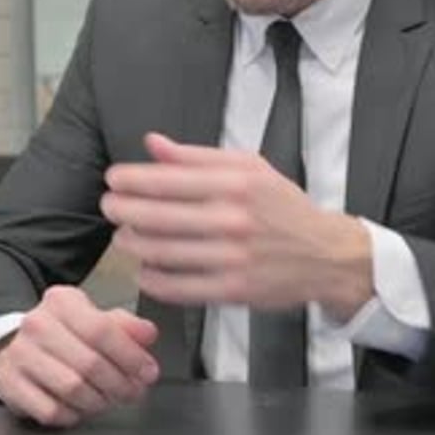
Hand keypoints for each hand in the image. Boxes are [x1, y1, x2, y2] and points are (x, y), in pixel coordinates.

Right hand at [0, 286, 158, 427]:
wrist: (16, 347)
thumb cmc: (64, 334)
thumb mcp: (94, 318)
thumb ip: (125, 326)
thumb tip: (149, 334)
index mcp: (62, 302)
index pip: (102, 330)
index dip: (130, 355)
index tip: (148, 371)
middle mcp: (38, 324)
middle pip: (90, 363)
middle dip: (120, 383)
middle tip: (134, 392)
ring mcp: (21, 355)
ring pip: (72, 389)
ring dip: (99, 401)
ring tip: (109, 399)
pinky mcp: (10, 385)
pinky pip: (51, 411)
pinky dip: (73, 415)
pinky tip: (81, 407)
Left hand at [101, 133, 372, 317]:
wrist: (325, 254)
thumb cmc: (282, 206)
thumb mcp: (249, 167)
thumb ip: (197, 157)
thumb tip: (153, 144)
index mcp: (236, 183)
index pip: (168, 179)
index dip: (132, 179)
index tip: (113, 178)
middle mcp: (233, 219)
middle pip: (158, 215)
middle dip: (123, 209)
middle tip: (109, 206)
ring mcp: (232, 257)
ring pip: (162, 252)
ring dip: (132, 243)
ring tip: (123, 235)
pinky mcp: (232, 291)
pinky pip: (178, 287)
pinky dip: (152, 278)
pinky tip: (144, 268)